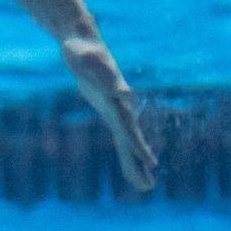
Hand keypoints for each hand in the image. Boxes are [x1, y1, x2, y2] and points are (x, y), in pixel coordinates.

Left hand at [61, 33, 156, 193]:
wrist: (81, 42)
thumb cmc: (82, 50)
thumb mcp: (87, 60)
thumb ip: (104, 75)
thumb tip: (122, 93)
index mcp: (115, 98)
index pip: (128, 126)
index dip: (137, 145)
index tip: (149, 163)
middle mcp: (119, 106)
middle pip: (131, 139)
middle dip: (138, 163)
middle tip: (148, 188)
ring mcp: (115, 109)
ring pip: (127, 141)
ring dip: (134, 163)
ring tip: (145, 186)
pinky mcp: (108, 110)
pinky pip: (119, 136)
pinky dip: (127, 152)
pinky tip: (134, 164)